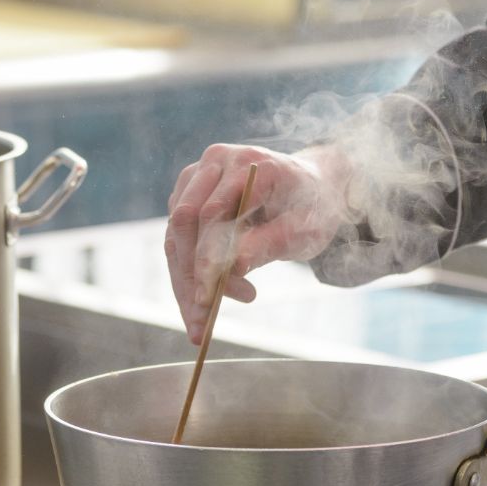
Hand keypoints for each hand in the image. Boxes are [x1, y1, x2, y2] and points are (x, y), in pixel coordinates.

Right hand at [164, 143, 351, 343]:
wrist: (311, 188)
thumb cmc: (311, 208)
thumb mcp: (304, 231)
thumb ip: (269, 244)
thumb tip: (233, 268)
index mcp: (249, 164)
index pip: (213, 213)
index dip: (206, 258)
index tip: (207, 299)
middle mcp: (216, 162)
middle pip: (185, 222)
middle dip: (190, 277)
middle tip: (200, 323)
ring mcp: (198, 177)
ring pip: (175, 234)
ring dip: (184, 281)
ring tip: (202, 322)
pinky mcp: (188, 195)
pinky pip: (177, 238)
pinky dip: (186, 273)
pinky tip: (203, 302)